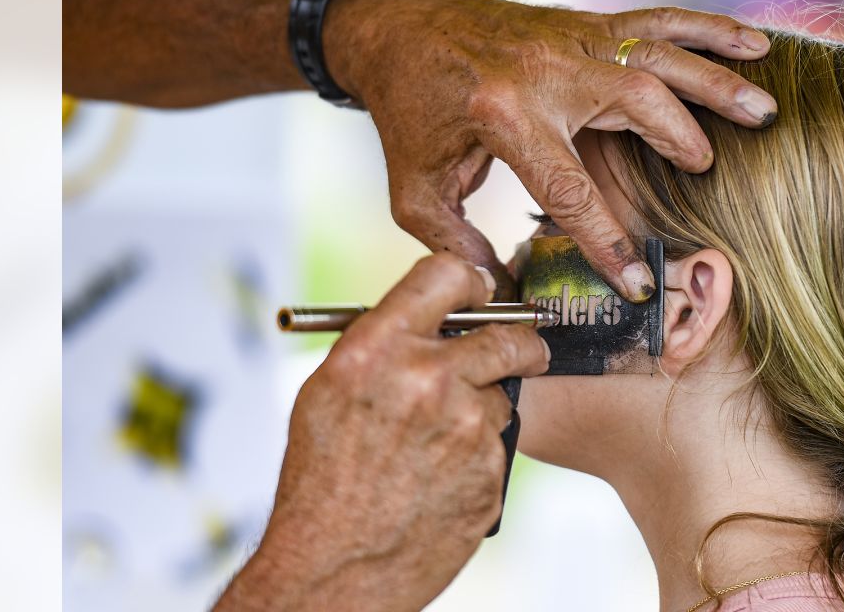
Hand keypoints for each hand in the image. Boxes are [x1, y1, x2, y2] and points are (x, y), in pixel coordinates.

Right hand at [215, 253, 549, 611]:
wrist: (332, 566)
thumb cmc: (321, 480)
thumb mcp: (328, 391)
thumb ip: (381, 345)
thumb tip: (429, 315)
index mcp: (377, 349)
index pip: (447, 276)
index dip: (469, 283)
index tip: (480, 294)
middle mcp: (427, 378)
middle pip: (506, 334)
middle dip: (519, 341)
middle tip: (521, 349)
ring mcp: (466, 426)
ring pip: (502, 394)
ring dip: (484, 407)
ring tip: (439, 442)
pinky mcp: (490, 469)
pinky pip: (498, 444)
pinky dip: (479, 454)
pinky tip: (442, 477)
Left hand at [323, 0, 776, 301]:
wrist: (402, 25)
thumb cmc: (411, 110)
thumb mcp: (417, 190)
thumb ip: (456, 247)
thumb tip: (502, 291)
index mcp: (503, 116)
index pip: (571, 190)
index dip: (609, 242)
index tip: (638, 283)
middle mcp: (546, 71)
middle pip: (635, 106)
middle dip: (681, 141)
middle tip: (706, 175)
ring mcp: (571, 39)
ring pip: (658, 56)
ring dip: (716, 82)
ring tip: (764, 111)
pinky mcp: (585, 24)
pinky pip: (657, 21)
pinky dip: (708, 29)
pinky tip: (754, 42)